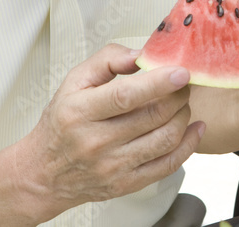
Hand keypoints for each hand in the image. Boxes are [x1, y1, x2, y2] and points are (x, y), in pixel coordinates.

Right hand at [13, 44, 204, 219]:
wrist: (43, 172)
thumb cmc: (62, 122)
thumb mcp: (73, 82)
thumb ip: (107, 60)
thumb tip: (140, 55)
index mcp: (80, 112)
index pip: (125, 96)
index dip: (158, 83)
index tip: (181, 72)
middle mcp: (95, 142)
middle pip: (152, 116)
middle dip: (178, 95)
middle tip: (183, 83)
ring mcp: (112, 166)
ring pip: (164, 139)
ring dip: (184, 116)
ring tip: (183, 103)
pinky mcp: (125, 184)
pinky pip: (167, 165)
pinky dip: (188, 145)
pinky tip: (194, 128)